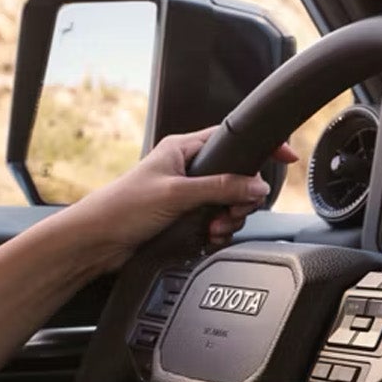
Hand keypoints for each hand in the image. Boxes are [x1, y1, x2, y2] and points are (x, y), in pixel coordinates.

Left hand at [63, 127, 298, 271]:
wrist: (97, 242)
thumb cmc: (122, 208)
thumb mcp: (177, 193)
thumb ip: (221, 187)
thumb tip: (256, 187)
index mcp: (184, 149)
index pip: (233, 140)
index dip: (260, 147)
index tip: (285, 156)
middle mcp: (188, 169)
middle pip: (238, 177)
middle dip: (241, 198)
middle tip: (232, 211)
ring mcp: (188, 194)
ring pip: (230, 202)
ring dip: (229, 219)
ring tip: (213, 228)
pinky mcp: (186, 217)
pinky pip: (218, 221)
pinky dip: (219, 231)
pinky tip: (208, 237)